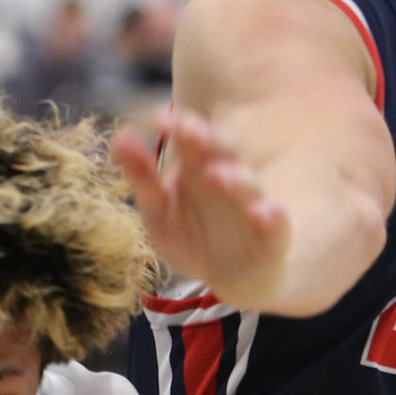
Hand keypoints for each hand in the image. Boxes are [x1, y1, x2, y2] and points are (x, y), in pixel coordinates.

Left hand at [111, 107, 290, 305]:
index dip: (180, 127)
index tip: (158, 118)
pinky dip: (272, 216)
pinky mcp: (272, 234)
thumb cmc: (191, 235)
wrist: (229, 276)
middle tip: (188, 132)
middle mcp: (230, 177)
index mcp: (200, 166)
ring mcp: (253, 203)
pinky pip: (275, 222)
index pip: (192, 137)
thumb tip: (120, 135)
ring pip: (247, 185)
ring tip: (214, 174)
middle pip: (224, 151)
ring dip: (234, 178)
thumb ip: (141, 176)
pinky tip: (265, 212)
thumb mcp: (157, 209)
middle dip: (208, 140)